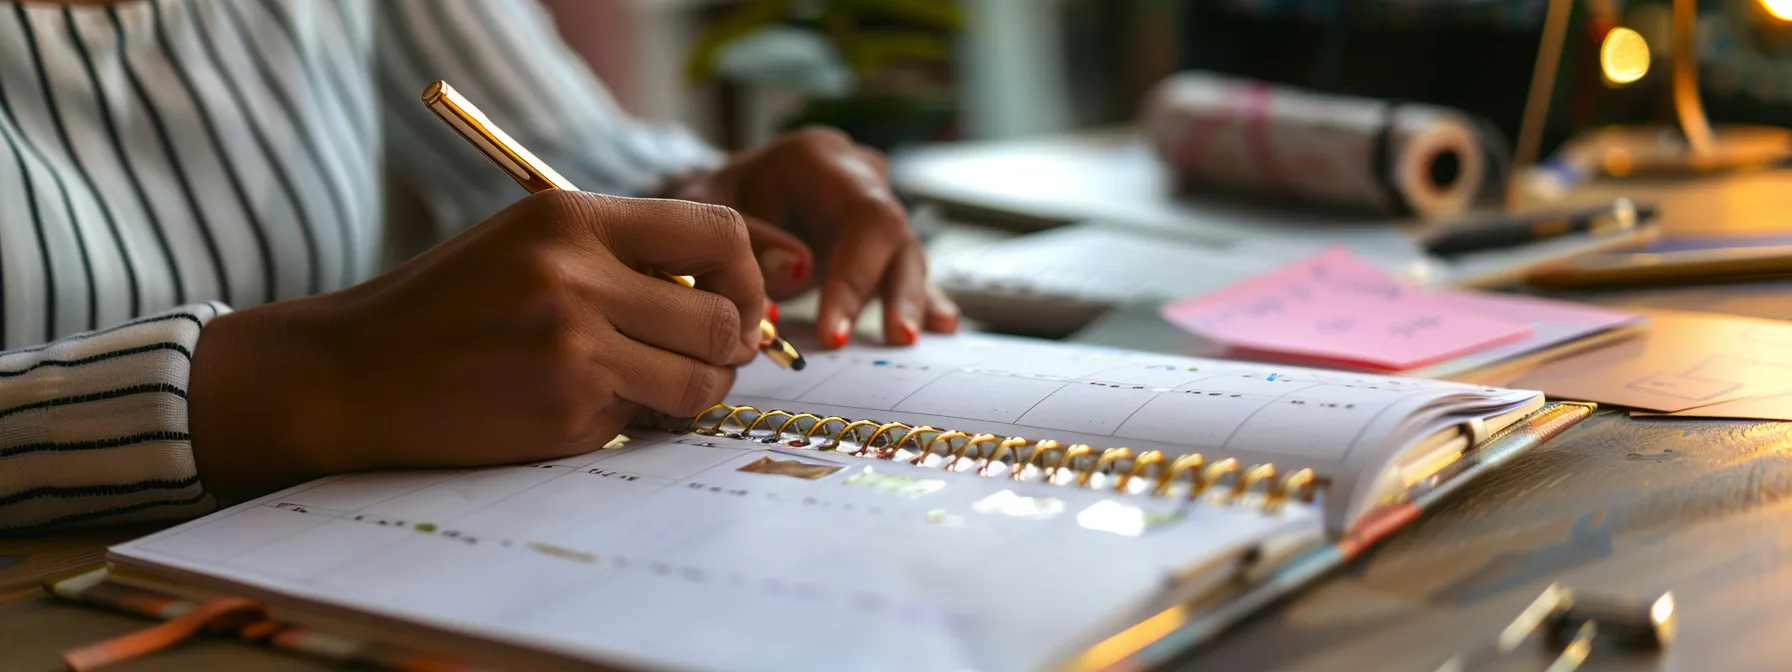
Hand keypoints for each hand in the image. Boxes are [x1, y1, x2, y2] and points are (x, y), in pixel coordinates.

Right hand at [187, 191, 764, 499]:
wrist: (352, 372)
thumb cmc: (450, 306)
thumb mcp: (530, 245)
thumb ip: (623, 256)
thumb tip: (734, 294)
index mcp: (571, 217)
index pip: (719, 230)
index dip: (748, 274)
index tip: (738, 300)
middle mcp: (577, 276)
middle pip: (724, 316)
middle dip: (730, 346)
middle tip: (707, 356)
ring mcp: (573, 349)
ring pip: (700, 379)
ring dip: (695, 390)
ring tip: (658, 386)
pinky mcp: (565, 412)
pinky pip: (641, 420)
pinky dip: (627, 419)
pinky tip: (577, 404)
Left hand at [665, 127, 958, 348]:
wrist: (711, 197)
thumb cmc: (706, 202)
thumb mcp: (706, 209)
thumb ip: (751, 237)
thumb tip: (801, 270)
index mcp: (820, 159)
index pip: (864, 214)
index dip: (857, 274)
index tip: (831, 331)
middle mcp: (857, 178)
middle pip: (896, 233)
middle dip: (896, 291)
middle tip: (894, 339)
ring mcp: (870, 210)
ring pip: (906, 255)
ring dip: (909, 302)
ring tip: (907, 339)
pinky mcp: (873, 244)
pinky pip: (902, 272)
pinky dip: (920, 301)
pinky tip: (942, 327)